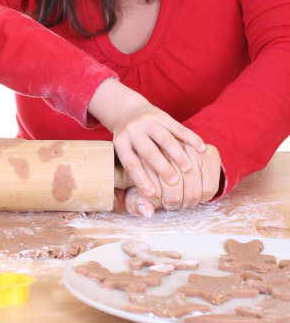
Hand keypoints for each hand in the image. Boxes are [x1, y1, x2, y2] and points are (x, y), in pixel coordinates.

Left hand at [89, 78, 204, 196]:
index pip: (131, 163)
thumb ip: (133, 179)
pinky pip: (178, 126)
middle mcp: (133, 130)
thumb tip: (146, 210)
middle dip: (162, 167)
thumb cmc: (129, 143)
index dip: (141, 179)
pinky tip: (201, 149)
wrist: (128, 112)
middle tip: (174, 183)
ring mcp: (148, 121)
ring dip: (177, 154)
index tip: (153, 193)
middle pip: (148, 151)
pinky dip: (191, 137)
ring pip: (164, 138)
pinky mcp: (162, 115)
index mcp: (121, 143)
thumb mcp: (124, 156)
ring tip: (188, 169)